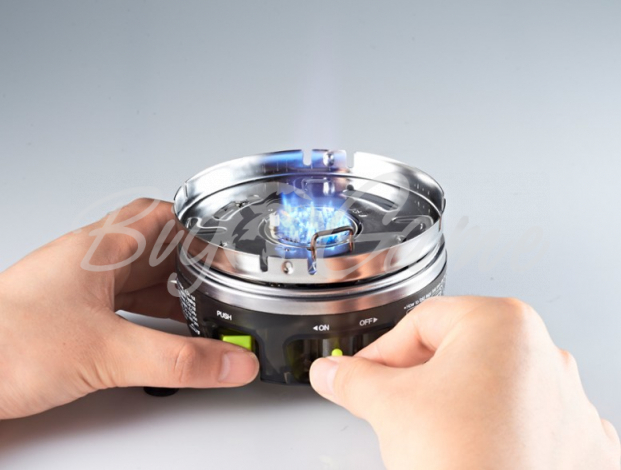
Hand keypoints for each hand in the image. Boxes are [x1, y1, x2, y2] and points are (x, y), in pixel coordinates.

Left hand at [0, 198, 258, 418]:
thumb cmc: (3, 345)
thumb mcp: (107, 353)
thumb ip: (178, 361)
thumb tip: (232, 363)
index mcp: (101, 250)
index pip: (162, 216)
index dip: (200, 225)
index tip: (228, 240)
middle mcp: (89, 260)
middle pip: (152, 243)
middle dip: (189, 259)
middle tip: (218, 276)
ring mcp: (75, 286)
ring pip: (135, 274)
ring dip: (168, 288)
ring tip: (199, 308)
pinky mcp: (65, 312)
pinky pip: (118, 301)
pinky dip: (146, 312)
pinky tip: (156, 332)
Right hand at [310, 296, 619, 468]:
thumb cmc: (469, 460)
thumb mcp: (390, 407)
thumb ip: (353, 380)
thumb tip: (332, 373)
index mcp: (501, 323)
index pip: (418, 324)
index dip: (381, 354)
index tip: (364, 375)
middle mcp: (541, 352)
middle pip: (455, 352)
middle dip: (416, 379)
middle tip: (392, 406)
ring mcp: (564, 397)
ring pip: (488, 385)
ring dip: (453, 404)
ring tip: (431, 434)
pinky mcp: (575, 440)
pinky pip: (520, 421)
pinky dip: (491, 431)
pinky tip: (471, 450)